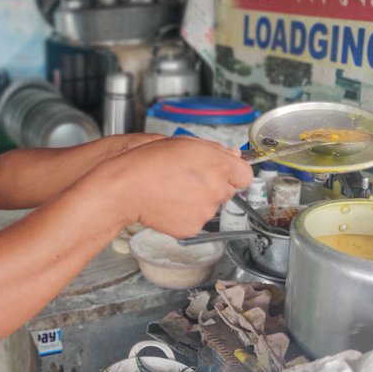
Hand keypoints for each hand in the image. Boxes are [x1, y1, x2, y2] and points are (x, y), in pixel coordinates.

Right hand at [98, 136, 253, 238]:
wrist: (127, 187)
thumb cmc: (149, 161)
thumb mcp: (184, 142)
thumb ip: (215, 149)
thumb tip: (233, 156)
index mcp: (218, 165)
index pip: (245, 175)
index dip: (232, 173)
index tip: (223, 173)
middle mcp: (216, 190)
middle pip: (227, 191)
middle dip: (213, 186)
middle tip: (188, 179)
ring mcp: (206, 211)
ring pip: (211, 207)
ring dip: (199, 200)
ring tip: (174, 190)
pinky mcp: (193, 228)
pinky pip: (197, 221)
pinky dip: (186, 214)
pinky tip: (170, 203)